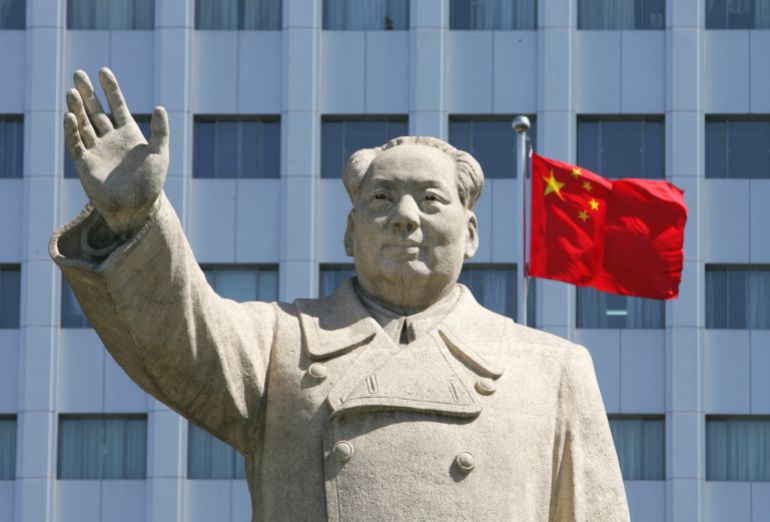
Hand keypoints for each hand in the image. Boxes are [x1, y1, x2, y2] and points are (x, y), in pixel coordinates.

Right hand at [64, 67, 168, 237]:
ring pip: (84, 123)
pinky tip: (71, 116)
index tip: (103, 70)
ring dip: (78, 107)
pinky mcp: (85, 163)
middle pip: (96, 111)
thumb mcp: (160, 155)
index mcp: (129, 135)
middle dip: (88, 93)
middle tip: (79, 74)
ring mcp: (96, 150)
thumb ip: (160, 132)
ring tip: (72, 91)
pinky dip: (72, 130)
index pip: (118, 106)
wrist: (136, 209)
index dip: (111, 89)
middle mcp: (110, 139)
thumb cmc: (150, 184)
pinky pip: (76, 142)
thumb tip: (160, 108)